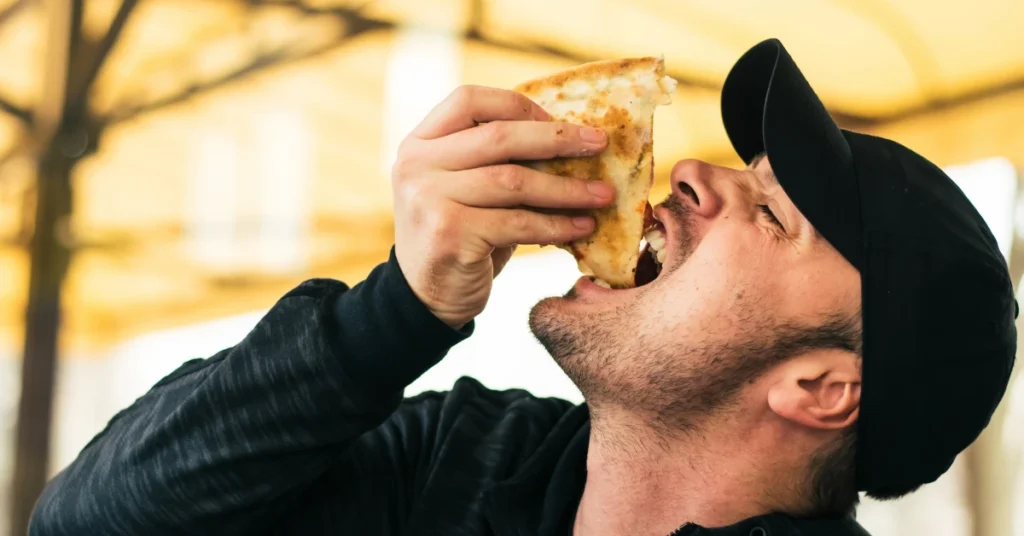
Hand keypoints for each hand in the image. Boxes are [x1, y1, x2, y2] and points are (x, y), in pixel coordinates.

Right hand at [392, 85, 614, 328]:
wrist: (426, 298)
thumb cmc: (460, 236)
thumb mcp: (466, 189)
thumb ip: (495, 159)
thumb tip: (571, 135)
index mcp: (419, 143)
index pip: (468, 100)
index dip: (517, 106)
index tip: (557, 120)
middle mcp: (416, 165)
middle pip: (498, 136)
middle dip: (558, 139)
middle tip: (600, 144)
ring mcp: (428, 198)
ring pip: (514, 180)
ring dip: (567, 188)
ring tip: (602, 194)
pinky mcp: (449, 233)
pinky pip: (518, 222)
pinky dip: (557, 224)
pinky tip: (582, 226)